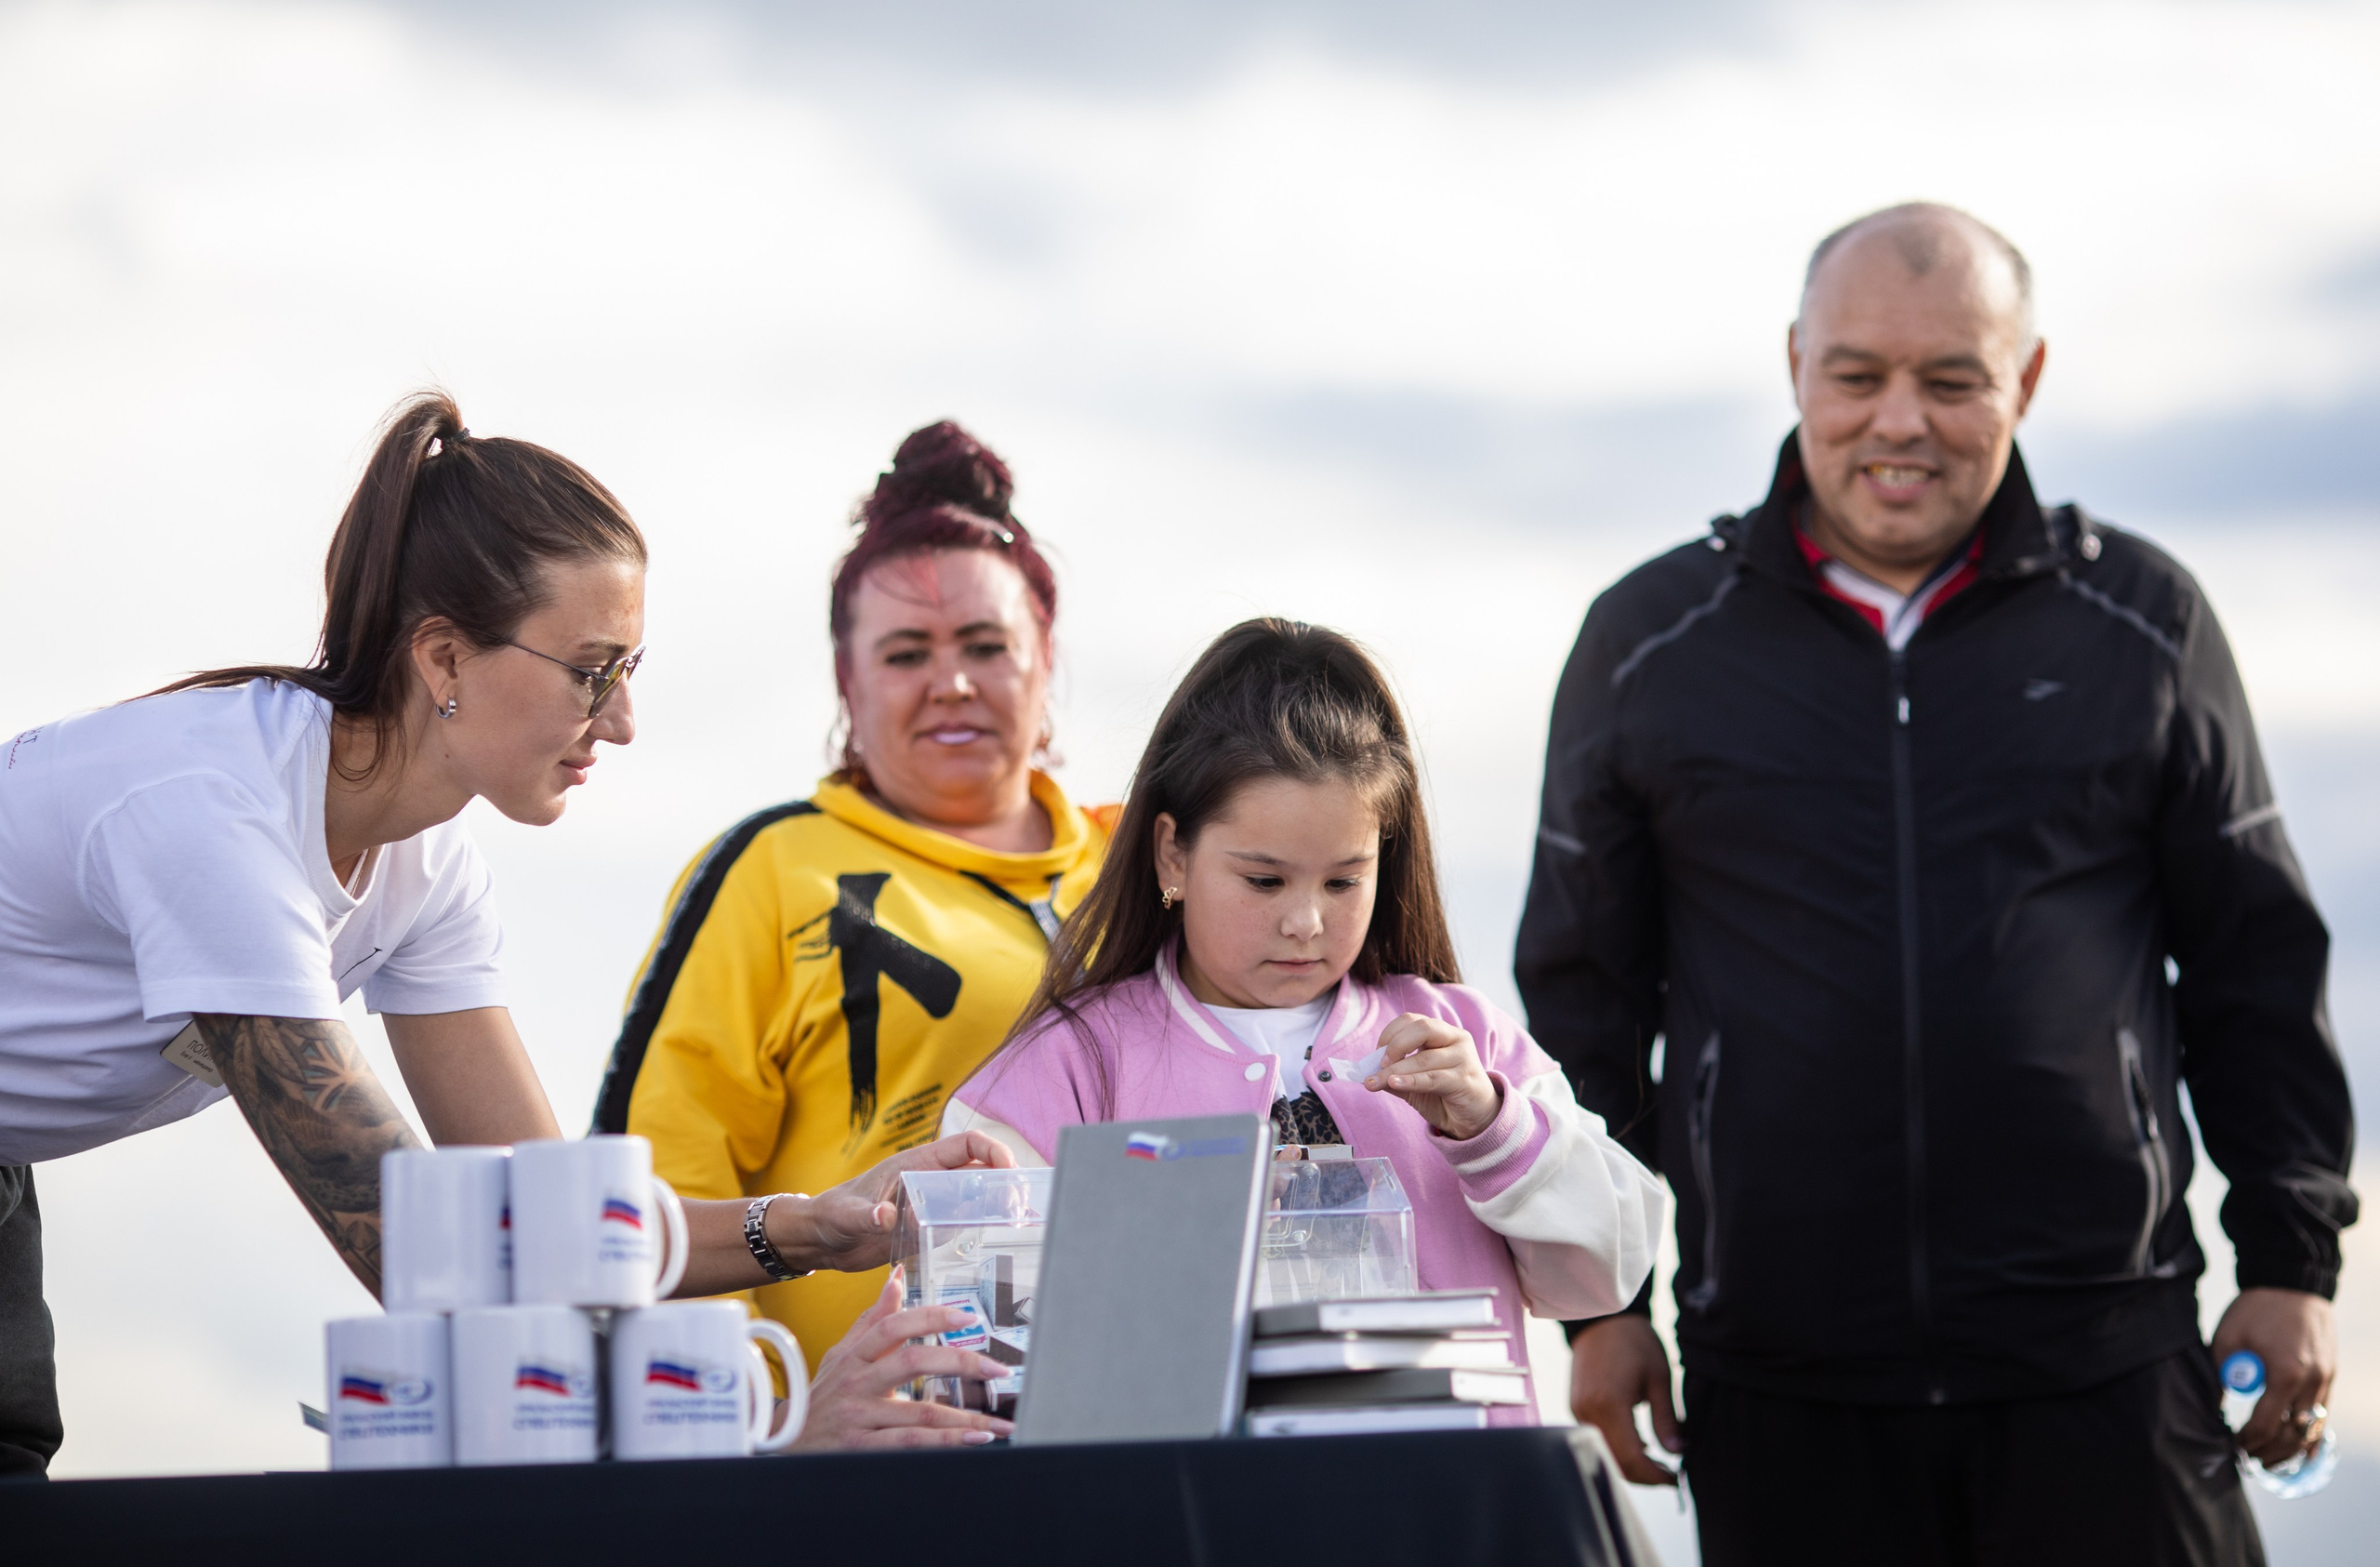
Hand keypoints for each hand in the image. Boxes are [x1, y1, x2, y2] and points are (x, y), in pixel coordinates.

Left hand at [671, 1131, 1018, 1297]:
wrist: (820, 1240)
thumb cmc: (830, 1215)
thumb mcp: (848, 1216)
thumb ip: (868, 1216)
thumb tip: (886, 1217)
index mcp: (917, 1164)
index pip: (968, 1145)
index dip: (995, 1152)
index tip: (1010, 1174)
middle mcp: (930, 1181)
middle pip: (980, 1170)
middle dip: (1005, 1182)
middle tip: (1019, 1206)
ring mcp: (931, 1205)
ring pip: (975, 1198)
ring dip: (995, 1206)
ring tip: (1013, 1224)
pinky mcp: (928, 1229)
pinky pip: (961, 1225)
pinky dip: (977, 1230)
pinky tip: (987, 1243)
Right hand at [791, 1271, 1014, 1450]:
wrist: (787, 1444)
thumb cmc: (824, 1394)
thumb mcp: (842, 1352)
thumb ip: (875, 1317)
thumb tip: (898, 1275)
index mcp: (855, 1354)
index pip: (894, 1327)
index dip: (930, 1318)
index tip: (967, 1317)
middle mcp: (857, 1383)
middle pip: (912, 1363)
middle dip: (961, 1364)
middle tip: (998, 1369)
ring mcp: (859, 1417)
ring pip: (920, 1412)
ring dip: (966, 1419)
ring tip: (999, 1422)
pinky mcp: (862, 1449)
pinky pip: (910, 1444)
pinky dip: (946, 1444)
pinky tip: (974, 1442)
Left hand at [1364, 1013, 1501, 1140]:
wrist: (1475, 1119)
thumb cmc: (1444, 1095)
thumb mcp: (1415, 1084)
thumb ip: (1394, 1076)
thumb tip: (1367, 1075)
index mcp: (1443, 1032)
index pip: (1412, 1020)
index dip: (1390, 1033)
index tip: (1376, 1054)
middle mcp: (1456, 1038)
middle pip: (1422, 1028)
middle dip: (1395, 1045)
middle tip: (1379, 1064)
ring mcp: (1464, 1057)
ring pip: (1424, 1058)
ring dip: (1395, 1071)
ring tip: (1375, 1082)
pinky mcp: (1466, 1079)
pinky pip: (1432, 1078)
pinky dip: (1410, 1081)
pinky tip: (1393, 1084)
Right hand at [1570, 1314, 1682, 1485]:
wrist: (1602, 1318)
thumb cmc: (1635, 1342)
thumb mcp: (1659, 1377)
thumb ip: (1666, 1419)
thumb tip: (1677, 1452)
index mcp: (1609, 1403)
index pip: (1631, 1458)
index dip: (1655, 1476)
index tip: (1675, 1478)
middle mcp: (1588, 1412)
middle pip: (1615, 1463)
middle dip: (1644, 1476)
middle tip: (1669, 1473)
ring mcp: (1578, 1411)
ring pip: (1605, 1454)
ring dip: (1630, 1464)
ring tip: (1657, 1460)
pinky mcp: (1576, 1408)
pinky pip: (1597, 1440)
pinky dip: (1617, 1449)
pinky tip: (1638, 1442)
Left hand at [2212, 1287, 2335, 1467]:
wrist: (2291, 1282)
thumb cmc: (2255, 1309)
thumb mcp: (2227, 1339)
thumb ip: (2221, 1375)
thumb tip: (2213, 1405)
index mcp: (2285, 1374)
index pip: (2265, 1424)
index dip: (2247, 1441)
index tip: (2233, 1445)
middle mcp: (2311, 1383)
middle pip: (2292, 1435)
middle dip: (2269, 1452)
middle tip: (2249, 1459)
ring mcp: (2325, 1381)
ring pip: (2312, 1430)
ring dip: (2290, 1449)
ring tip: (2269, 1461)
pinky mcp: (2329, 1376)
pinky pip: (2324, 1416)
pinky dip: (2311, 1435)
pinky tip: (2300, 1450)